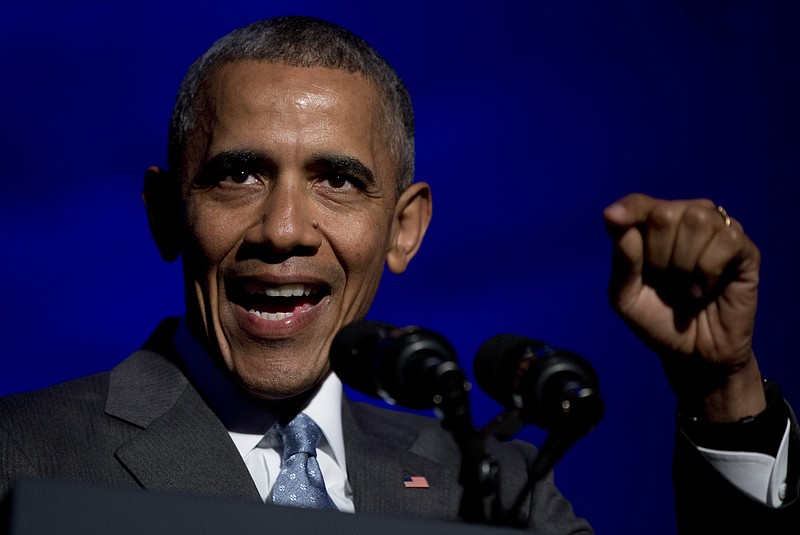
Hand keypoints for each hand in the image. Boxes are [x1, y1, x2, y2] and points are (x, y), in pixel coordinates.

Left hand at [604, 193, 764, 420]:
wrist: (691, 353)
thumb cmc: (657, 320)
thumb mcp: (626, 297)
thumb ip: (622, 261)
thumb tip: (615, 220)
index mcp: (652, 228)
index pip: (639, 203)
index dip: (628, 209)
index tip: (612, 218)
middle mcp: (686, 221)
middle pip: (666, 213)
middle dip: (658, 254)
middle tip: (666, 281)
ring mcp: (717, 232)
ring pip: (698, 220)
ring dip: (684, 264)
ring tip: (687, 287)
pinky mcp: (744, 250)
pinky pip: (726, 239)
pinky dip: (708, 269)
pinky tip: (706, 288)